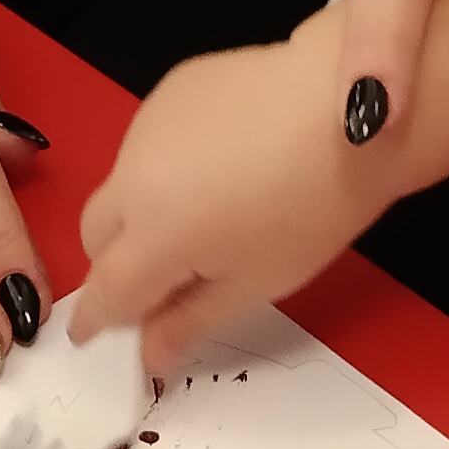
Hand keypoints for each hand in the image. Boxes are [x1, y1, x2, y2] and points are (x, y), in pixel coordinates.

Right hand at [78, 39, 378, 369]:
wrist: (354, 111)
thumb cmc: (314, 207)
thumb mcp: (256, 283)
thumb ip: (189, 321)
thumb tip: (150, 354)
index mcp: (153, 234)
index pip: (103, 291)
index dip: (97, 321)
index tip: (94, 337)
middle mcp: (133, 177)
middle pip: (93, 236)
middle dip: (116, 264)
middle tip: (166, 279)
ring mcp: (146, 128)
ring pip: (120, 187)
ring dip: (141, 212)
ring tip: (209, 211)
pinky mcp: (167, 94)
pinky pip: (146, 145)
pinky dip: (164, 167)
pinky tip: (221, 164)